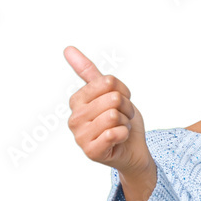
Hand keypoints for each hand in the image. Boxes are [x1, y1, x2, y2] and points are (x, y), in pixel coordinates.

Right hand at [64, 45, 152, 177]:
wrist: (133, 149)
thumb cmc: (120, 121)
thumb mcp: (108, 92)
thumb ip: (88, 72)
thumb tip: (67, 49)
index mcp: (77, 100)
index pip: (108, 82)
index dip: (123, 92)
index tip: (120, 103)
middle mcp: (74, 118)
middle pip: (112, 98)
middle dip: (126, 109)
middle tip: (122, 118)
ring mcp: (80, 136)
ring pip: (114, 115)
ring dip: (125, 122)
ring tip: (120, 128)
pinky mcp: (91, 151)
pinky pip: (115, 132)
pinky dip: (124, 134)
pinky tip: (119, 139)